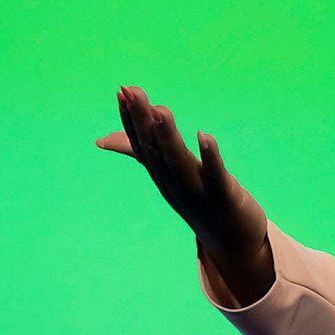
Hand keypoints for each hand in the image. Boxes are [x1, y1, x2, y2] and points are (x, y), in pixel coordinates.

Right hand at [96, 86, 273, 301]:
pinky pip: (215, 175)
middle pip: (155, 149)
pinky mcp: (224, 196)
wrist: (232, 245)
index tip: (121, 92)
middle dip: (143, 120)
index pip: (142, 145)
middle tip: (131, 90)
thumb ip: (141, 153)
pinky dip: (209, 156)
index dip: (132, 119)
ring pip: (179, 161)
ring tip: (160, 109)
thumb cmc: (200, 203)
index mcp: (161, 176)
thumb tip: (102, 139)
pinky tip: (204, 135)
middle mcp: (173, 184)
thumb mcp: (169, 176)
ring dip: (168, 135)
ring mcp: (197, 192)